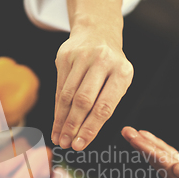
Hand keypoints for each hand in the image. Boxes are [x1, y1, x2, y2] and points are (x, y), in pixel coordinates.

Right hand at [52, 24, 132, 150]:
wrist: (97, 32)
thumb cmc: (110, 66)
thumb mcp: (118, 81)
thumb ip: (106, 105)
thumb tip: (84, 135)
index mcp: (122, 71)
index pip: (104, 106)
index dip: (90, 128)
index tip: (80, 145)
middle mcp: (102, 61)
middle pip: (83, 101)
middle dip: (73, 126)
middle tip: (67, 144)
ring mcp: (82, 57)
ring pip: (67, 96)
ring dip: (62, 121)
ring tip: (59, 138)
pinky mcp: (64, 56)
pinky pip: (59, 88)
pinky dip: (57, 109)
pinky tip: (56, 123)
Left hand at [121, 127, 178, 177]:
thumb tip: (176, 169)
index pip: (165, 166)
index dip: (150, 151)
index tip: (136, 140)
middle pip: (158, 162)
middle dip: (141, 146)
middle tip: (126, 132)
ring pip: (161, 157)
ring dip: (146, 144)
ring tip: (131, 132)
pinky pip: (169, 154)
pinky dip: (158, 145)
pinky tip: (147, 136)